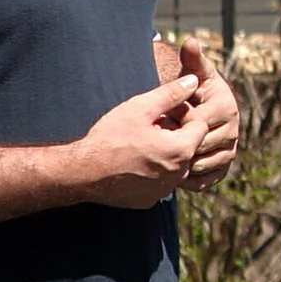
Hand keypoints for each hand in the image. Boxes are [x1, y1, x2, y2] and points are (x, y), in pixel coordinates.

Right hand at [70, 76, 207, 208]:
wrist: (80, 172)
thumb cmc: (110, 137)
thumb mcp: (140, 108)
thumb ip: (171, 94)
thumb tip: (194, 80)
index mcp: (180, 151)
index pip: (200, 126)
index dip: (184, 116)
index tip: (163, 115)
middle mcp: (177, 175)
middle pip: (189, 147)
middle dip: (175, 135)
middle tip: (150, 128)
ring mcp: (162, 191)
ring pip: (175, 166)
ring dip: (164, 154)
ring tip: (140, 144)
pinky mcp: (148, 200)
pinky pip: (159, 182)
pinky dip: (152, 172)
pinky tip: (132, 163)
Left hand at [176, 36, 241, 192]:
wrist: (198, 112)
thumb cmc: (191, 90)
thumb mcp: (191, 74)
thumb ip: (191, 61)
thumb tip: (190, 40)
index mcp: (227, 106)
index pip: (196, 120)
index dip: (176, 121)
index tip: (163, 117)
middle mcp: (234, 129)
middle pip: (199, 145)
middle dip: (177, 142)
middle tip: (158, 139)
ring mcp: (230, 150)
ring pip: (200, 164)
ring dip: (180, 162)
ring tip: (163, 153)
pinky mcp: (223, 168)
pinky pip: (203, 180)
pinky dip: (186, 178)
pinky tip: (171, 168)